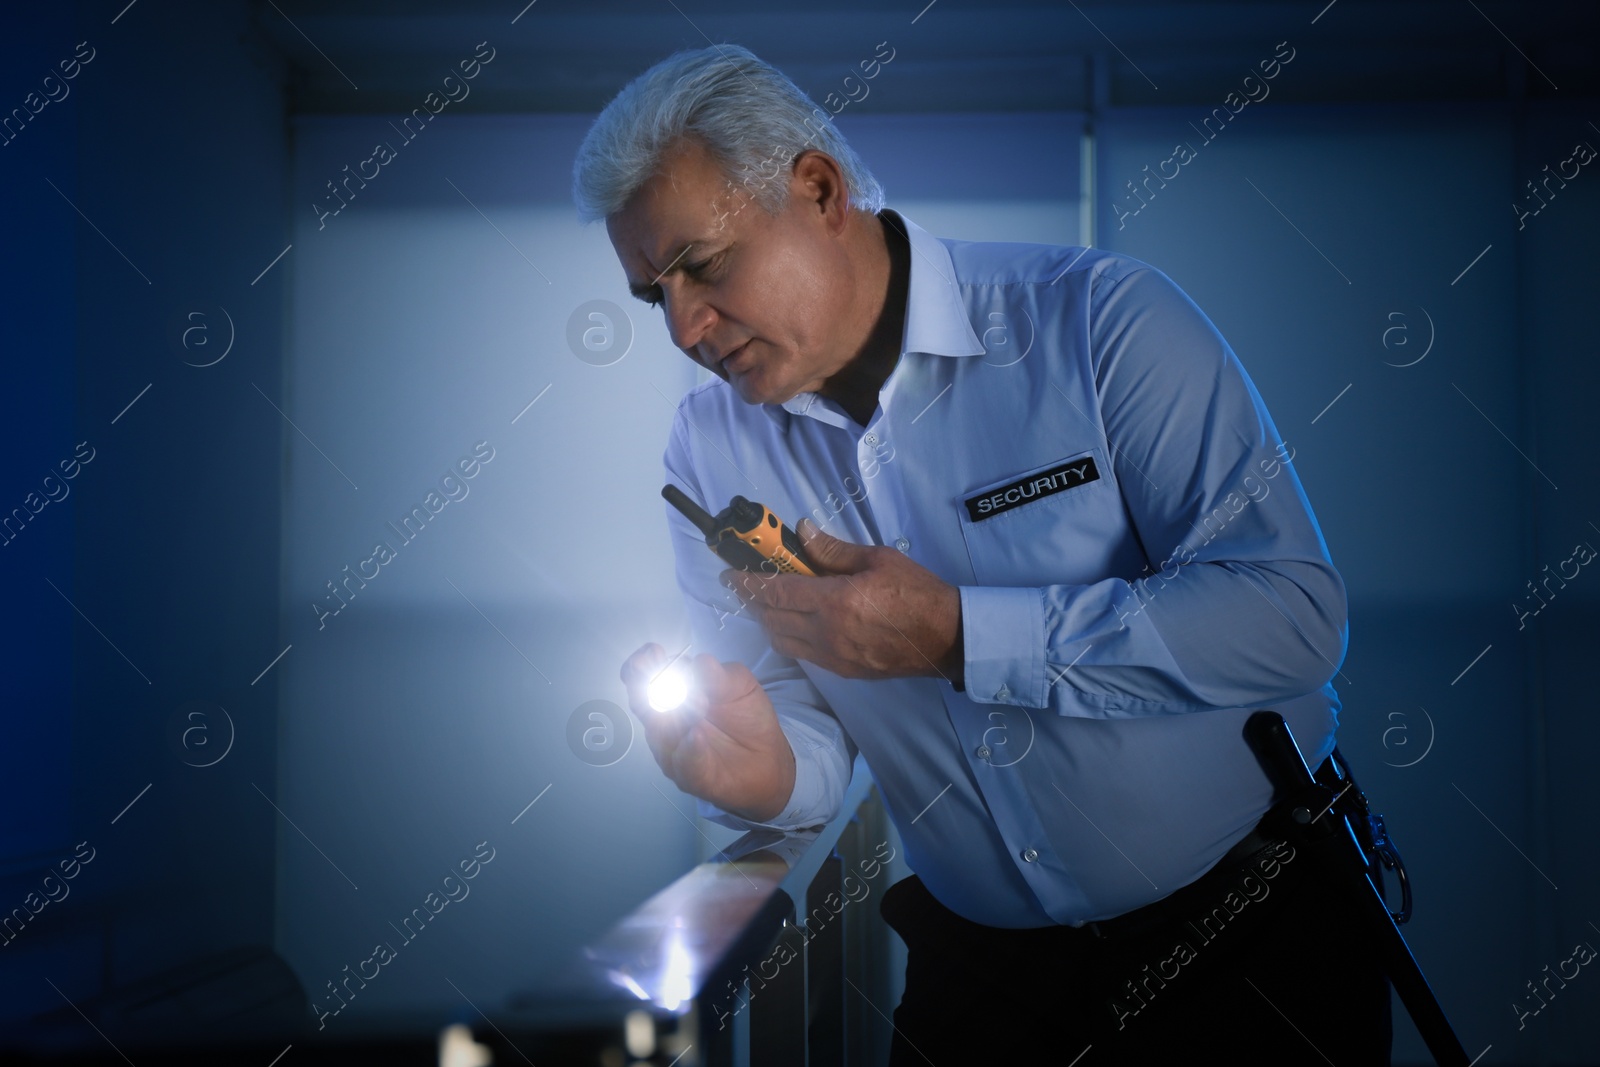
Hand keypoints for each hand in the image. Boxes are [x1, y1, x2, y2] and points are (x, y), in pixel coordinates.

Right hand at [619, 644, 796, 822]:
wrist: (768, 760)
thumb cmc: (746, 718)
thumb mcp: (740, 687)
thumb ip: (720, 675)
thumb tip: (700, 661)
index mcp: (671, 693)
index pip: (640, 676)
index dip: (640, 664)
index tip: (654, 654)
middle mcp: (663, 722)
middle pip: (640, 703)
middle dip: (654, 687)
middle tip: (680, 680)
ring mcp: (672, 751)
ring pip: (659, 733)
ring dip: (678, 717)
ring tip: (701, 705)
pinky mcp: (689, 776)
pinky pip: (683, 762)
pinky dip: (690, 748)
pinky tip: (697, 735)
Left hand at [722, 518, 963, 683]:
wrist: (946, 638)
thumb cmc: (917, 593)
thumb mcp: (877, 559)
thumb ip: (833, 549)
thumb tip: (802, 532)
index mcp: (835, 602)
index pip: (777, 592)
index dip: (748, 582)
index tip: (730, 574)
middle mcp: (828, 633)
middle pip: (772, 619)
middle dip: (752, 602)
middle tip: (744, 586)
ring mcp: (834, 657)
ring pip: (783, 641)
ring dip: (769, 622)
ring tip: (768, 604)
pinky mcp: (844, 671)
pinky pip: (804, 654)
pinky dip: (790, 638)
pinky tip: (795, 624)